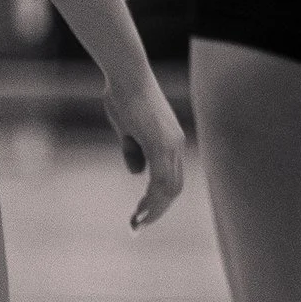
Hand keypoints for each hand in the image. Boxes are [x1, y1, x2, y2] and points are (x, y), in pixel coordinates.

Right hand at [108, 71, 187, 226]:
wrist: (126, 75)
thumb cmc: (123, 97)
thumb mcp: (128, 130)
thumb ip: (134, 152)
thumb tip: (137, 173)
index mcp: (171, 142)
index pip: (172, 179)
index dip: (159, 200)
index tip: (142, 215)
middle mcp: (176, 145)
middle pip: (174, 188)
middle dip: (157, 210)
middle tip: (138, 226)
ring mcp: (171, 144)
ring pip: (169, 187)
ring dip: (154, 209)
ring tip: (137, 223)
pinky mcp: (160, 143)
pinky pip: (160, 178)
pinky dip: (152, 198)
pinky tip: (140, 209)